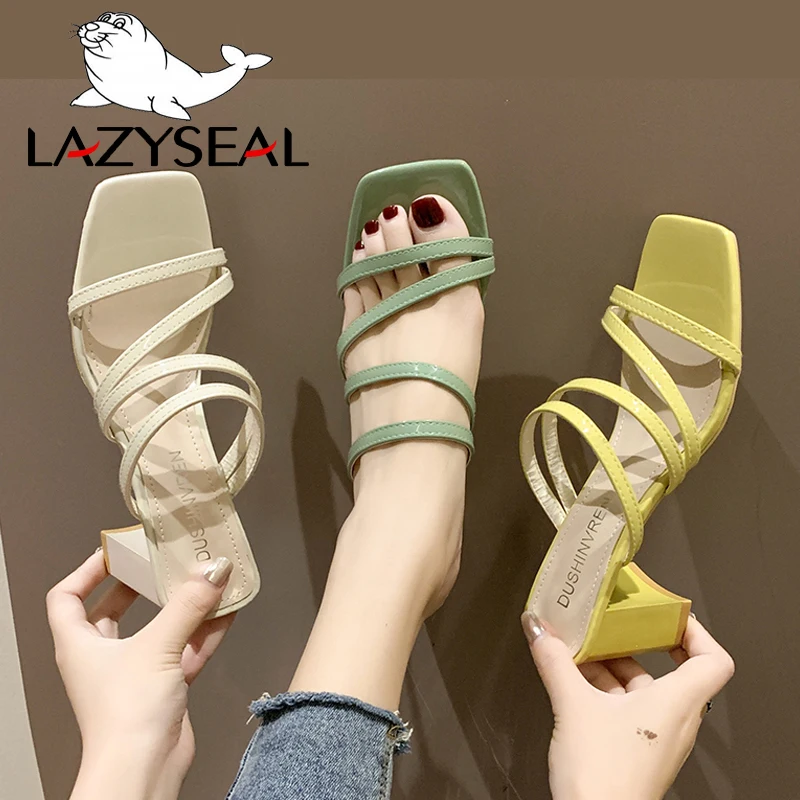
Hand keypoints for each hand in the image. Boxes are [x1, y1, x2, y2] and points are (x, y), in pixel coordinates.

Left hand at [47, 551, 235, 799]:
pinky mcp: (163, 689)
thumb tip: (213, 569)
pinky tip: (227, 612)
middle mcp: (102, 658)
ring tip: (205, 580)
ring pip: (158, 629)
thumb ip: (188, 604)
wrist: (143, 768)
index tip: (117, 552)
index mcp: (80, 644)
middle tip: (163, 563)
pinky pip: (185, 650)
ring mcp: (134, 674)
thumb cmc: (126, 714)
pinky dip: (205, 632)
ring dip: (182, 607)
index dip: (88, 571)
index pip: (67, 597)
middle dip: (140, 586)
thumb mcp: (157, 645)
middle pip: (114, 611)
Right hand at [522, 613, 734, 799]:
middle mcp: (676, 721)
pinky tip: (574, 682)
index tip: (668, 614)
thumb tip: (539, 628)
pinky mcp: (639, 752)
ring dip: (613, 668)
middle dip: (636, 644)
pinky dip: (607, 692)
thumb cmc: (603, 778)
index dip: (696, 632)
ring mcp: (658, 739)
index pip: (714, 660)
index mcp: (677, 703)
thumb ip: (554, 660)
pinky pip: (631, 709)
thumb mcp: (572, 705)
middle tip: (614, 624)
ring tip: (580, 651)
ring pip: (645, 690)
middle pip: (670, 669)